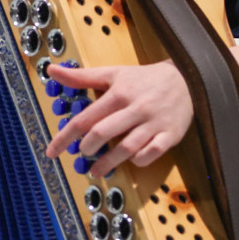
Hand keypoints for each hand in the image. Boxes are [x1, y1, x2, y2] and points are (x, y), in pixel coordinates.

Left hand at [43, 61, 192, 179]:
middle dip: (87, 148)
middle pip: (103, 133)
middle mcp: (135, 108)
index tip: (52, 151)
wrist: (186, 78)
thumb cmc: (144, 79)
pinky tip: (130, 160)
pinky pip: (152, 153)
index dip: (65, 137)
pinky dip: (139, 159)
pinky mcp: (170, 134)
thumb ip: (81, 77)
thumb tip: (52, 70)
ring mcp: (154, 123)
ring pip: (126, 148)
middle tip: (81, 153)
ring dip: (108, 163)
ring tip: (95, 170)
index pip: (85, 119)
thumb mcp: (112, 73)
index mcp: (119, 93)